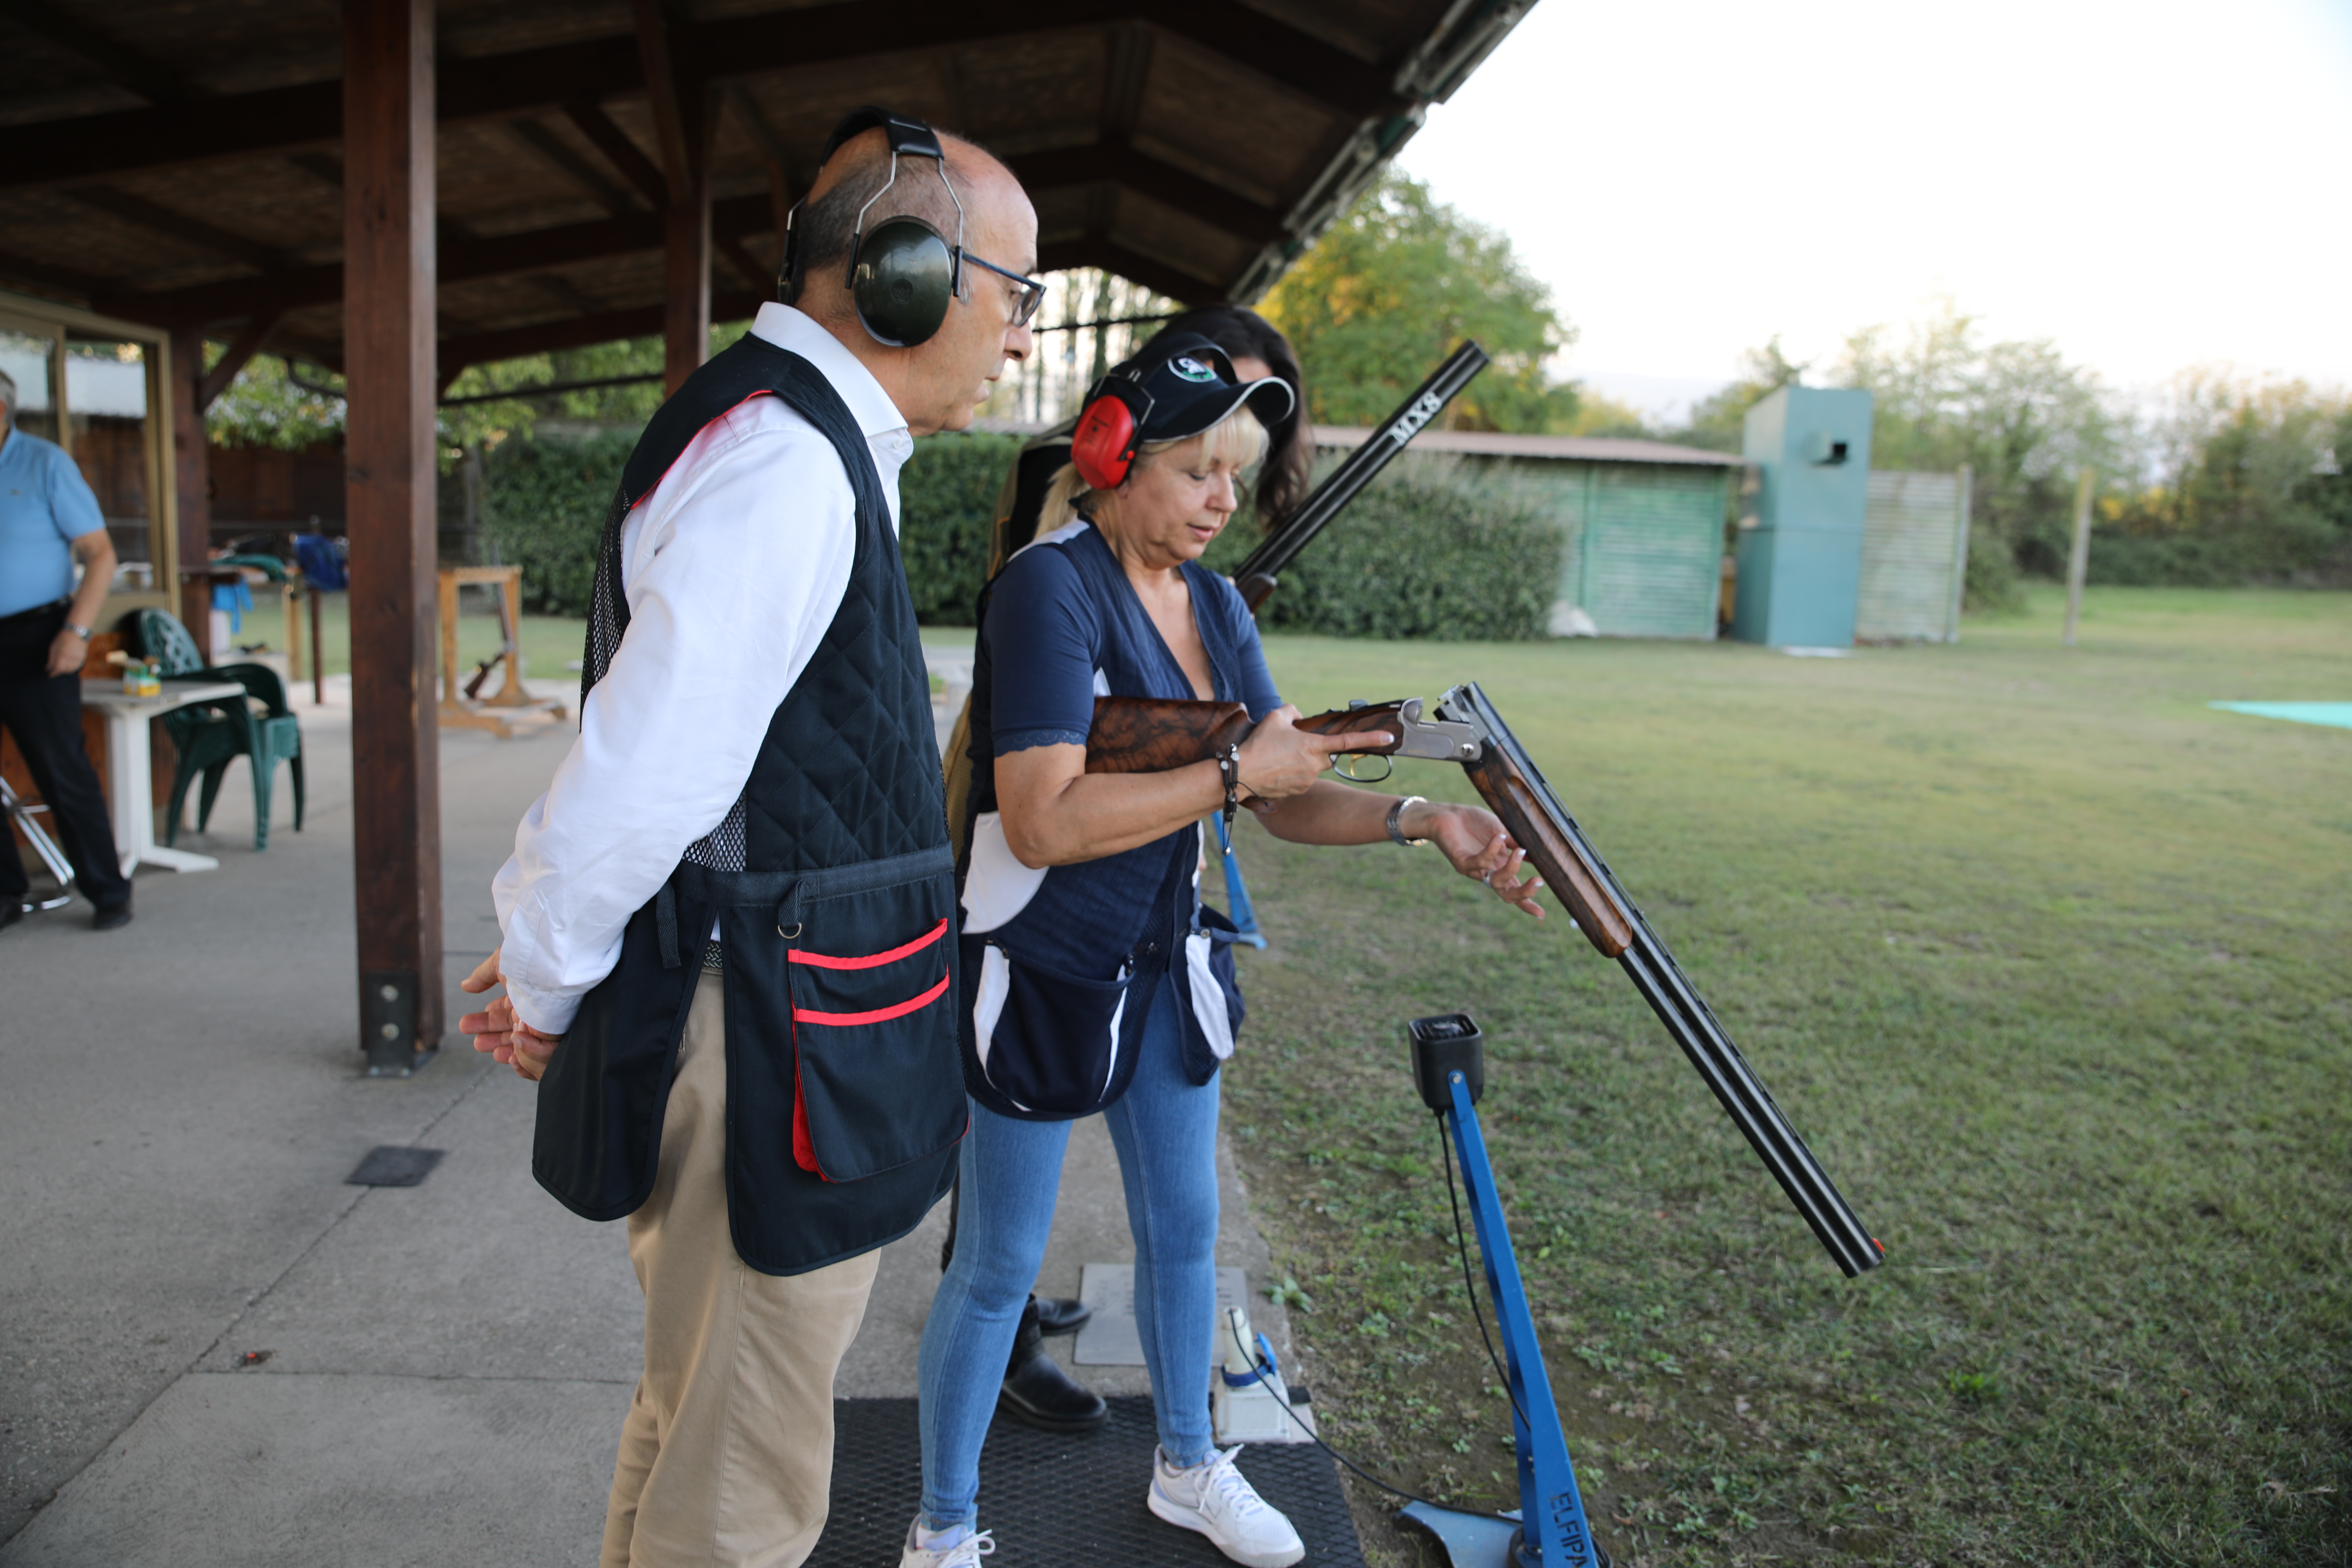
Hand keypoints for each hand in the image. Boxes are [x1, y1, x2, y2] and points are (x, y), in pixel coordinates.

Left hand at [47, 627, 87, 677]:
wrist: (77, 632)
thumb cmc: (63, 637)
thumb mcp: (53, 647)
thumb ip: (51, 658)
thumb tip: (47, 668)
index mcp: (61, 655)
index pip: (57, 668)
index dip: (53, 673)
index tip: (50, 675)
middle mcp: (70, 658)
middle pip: (64, 670)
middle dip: (59, 672)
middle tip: (55, 670)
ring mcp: (77, 658)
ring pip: (71, 670)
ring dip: (65, 671)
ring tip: (62, 668)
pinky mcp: (82, 658)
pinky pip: (77, 667)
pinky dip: (72, 668)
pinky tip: (69, 666)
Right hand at [458, 946, 559, 1081]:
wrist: (554, 969)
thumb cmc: (532, 961)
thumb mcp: (502, 964)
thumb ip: (483, 975)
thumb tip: (465, 985)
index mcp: (523, 997)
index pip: (502, 1014)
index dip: (485, 1021)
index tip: (466, 1024)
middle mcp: (533, 1012)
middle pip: (509, 1032)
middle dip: (490, 1039)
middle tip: (477, 1043)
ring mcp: (544, 1026)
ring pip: (523, 1046)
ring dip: (505, 1051)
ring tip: (495, 1052)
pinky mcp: (554, 1038)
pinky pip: (539, 1057)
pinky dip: (525, 1058)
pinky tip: (513, 1057)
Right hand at [1236, 706, 1391, 801]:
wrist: (1242, 774)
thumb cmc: (1258, 745)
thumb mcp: (1274, 718)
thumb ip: (1291, 711)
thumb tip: (1298, 717)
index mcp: (1313, 746)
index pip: (1347, 742)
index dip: (1370, 739)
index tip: (1388, 738)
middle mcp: (1315, 765)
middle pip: (1326, 755)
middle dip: (1315, 749)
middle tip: (1291, 746)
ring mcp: (1308, 780)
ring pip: (1313, 767)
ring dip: (1301, 761)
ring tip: (1277, 758)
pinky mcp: (1299, 791)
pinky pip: (1303, 778)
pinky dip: (1293, 773)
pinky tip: (1276, 769)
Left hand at [1410, 801, 1546, 919]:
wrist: (1447, 814)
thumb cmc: (1475, 823)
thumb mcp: (1501, 830)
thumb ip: (1515, 842)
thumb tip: (1536, 853)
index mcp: (1499, 868)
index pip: (1514, 890)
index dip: (1527, 903)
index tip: (1542, 914)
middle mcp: (1487, 873)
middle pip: (1506, 894)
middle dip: (1524, 892)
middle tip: (1538, 882)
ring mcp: (1473, 870)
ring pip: (1495, 881)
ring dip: (1511, 868)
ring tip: (1521, 851)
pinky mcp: (1461, 861)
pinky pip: (1479, 861)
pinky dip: (1492, 850)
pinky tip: (1499, 836)